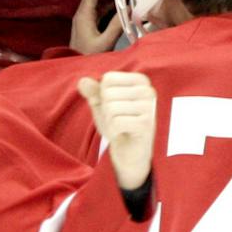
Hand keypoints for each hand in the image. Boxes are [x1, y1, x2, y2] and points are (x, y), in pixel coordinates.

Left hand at [68, 0, 123, 54]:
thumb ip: (116, 26)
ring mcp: (84, 21)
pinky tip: (118, 6)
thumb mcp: (104, 43)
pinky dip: (108, 6)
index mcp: (84, 15)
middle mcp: (82, 15)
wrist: (76, 69)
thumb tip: (128, 10)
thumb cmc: (87, 57)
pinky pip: (98, 11)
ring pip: (97, 2)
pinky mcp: (87, 27)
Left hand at [79, 69, 156, 190]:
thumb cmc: (117, 124)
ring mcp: (149, 108)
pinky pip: (116, 122)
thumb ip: (92, 90)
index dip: (103, 96)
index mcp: (140, 81)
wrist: (129, 152)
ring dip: (109, 122)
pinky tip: (122, 135)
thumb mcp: (102, 104)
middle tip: (118, 120)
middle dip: (105, 111)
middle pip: (108, 94)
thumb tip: (82, 81)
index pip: (108, 79)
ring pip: (111, 108)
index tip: (115, 107)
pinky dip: (113, 131)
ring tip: (120, 128)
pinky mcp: (146, 124)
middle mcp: (148, 91)